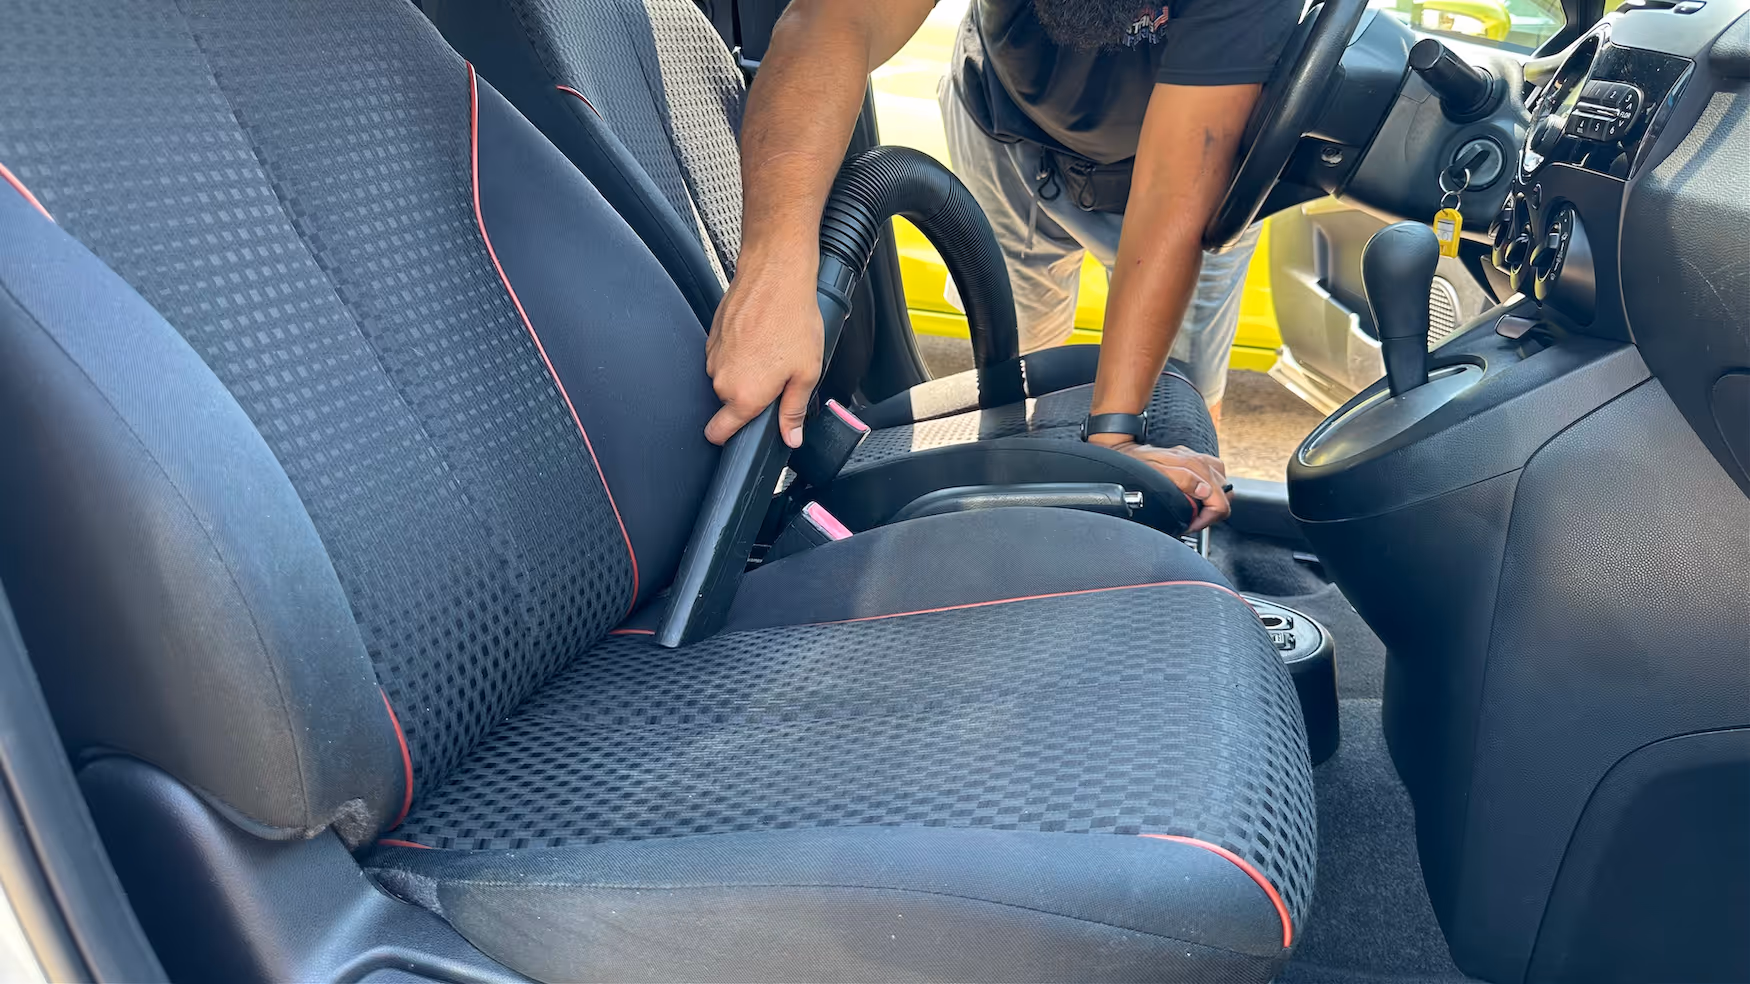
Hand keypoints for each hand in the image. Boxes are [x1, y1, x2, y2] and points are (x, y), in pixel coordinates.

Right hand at [704, 260, 822, 447]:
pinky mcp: (712, 337)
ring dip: (745, 372)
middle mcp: (721, 379)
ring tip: (770, 351)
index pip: (718, 433)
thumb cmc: (792, 320)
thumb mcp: (806, 373)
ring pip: (726, 378)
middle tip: (777, 377)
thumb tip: (790, 437)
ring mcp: (713, 356)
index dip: (728, 438)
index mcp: (744, 396)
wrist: (775, 277)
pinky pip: (724, 356)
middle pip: (729, 403)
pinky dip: (739, 351)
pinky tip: (759, 336)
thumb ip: (793, 411)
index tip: (741, 434)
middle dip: (749, 396)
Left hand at [1090, 437, 1230, 532]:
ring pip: (1223, 487)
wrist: (1124, 450)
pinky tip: (1194, 498)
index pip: (1220, 501)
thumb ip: (1183, 480)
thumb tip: (1205, 491)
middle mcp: (1201, 461)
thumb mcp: (1156, 474)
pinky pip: (1214, 479)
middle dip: (1211, 512)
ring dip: (1212, 502)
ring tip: (1194, 511)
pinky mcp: (1195, 462)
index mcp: (1196, 465)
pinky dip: (1209, 491)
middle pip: (1225, 495)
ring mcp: (1200, 460)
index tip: (1192, 524)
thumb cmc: (1136, 463)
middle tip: (1192, 520)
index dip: (1208, 518)